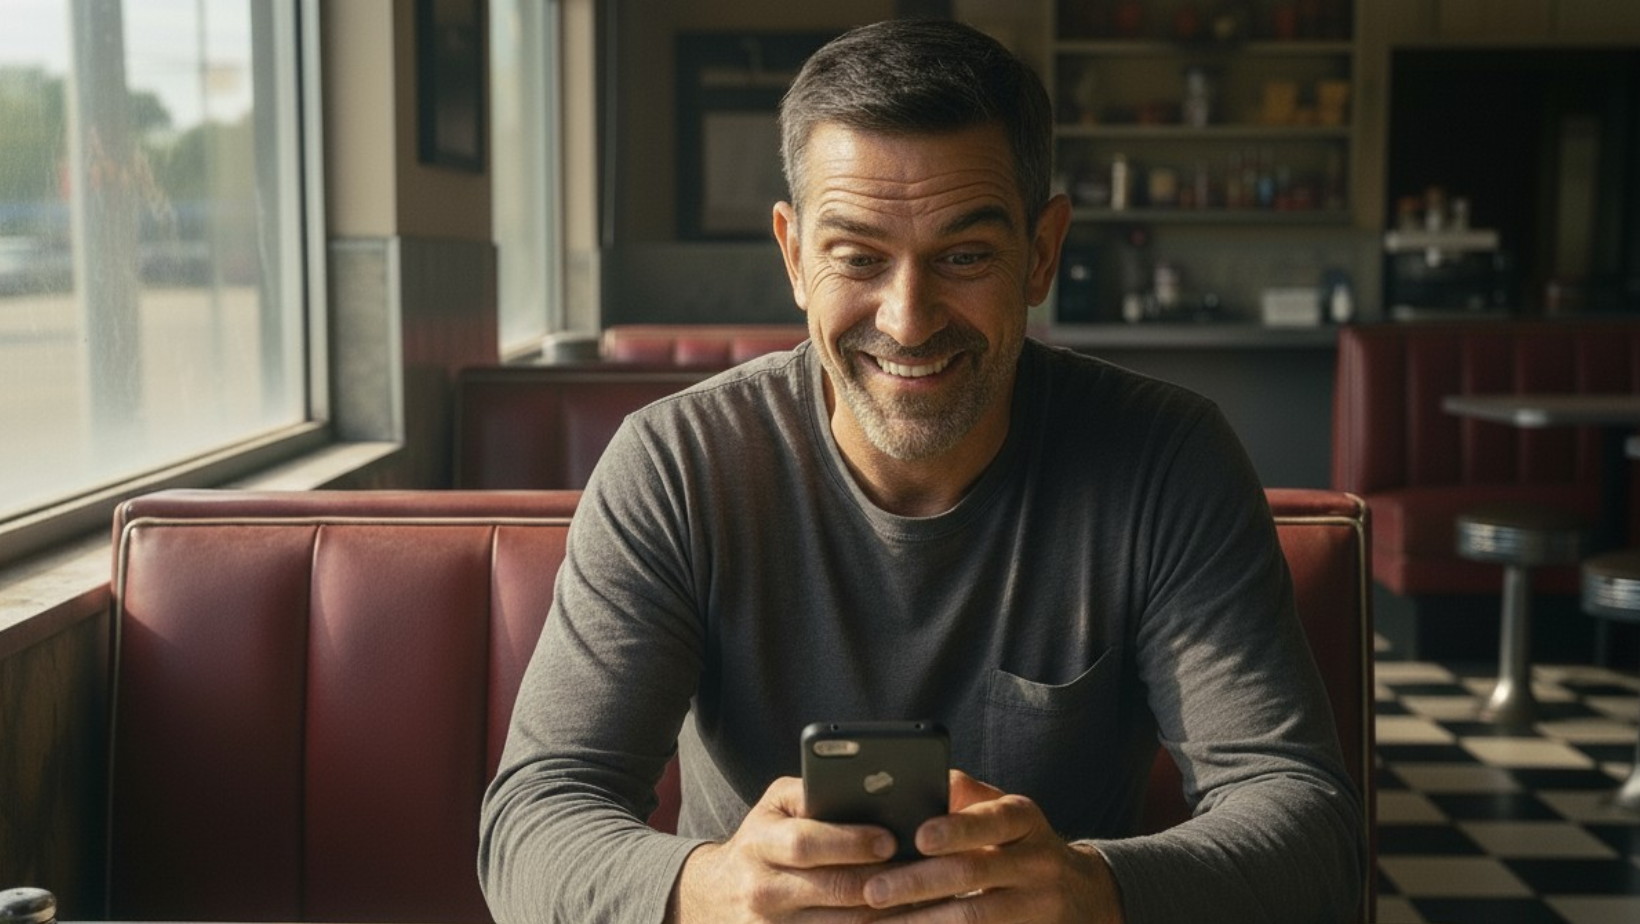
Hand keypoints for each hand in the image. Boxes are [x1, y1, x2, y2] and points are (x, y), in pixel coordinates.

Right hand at [668, 775, 903, 922]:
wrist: (713, 899)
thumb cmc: (759, 843)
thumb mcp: (773, 808)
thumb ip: (810, 791)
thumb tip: (864, 785)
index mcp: (760, 844)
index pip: (807, 844)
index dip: (851, 842)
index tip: (889, 840)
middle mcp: (762, 889)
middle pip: (834, 889)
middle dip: (883, 879)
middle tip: (922, 871)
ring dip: (889, 913)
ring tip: (924, 897)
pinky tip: (900, 921)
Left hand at [858, 771, 1125, 922]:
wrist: (1083, 896)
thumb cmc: (1022, 845)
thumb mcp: (1005, 814)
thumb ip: (966, 797)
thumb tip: (922, 780)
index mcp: (1024, 819)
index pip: (991, 820)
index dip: (956, 829)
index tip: (919, 837)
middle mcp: (1037, 861)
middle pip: (973, 872)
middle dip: (918, 882)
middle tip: (873, 890)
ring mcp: (1038, 905)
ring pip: (974, 916)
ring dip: (922, 921)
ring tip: (879, 922)